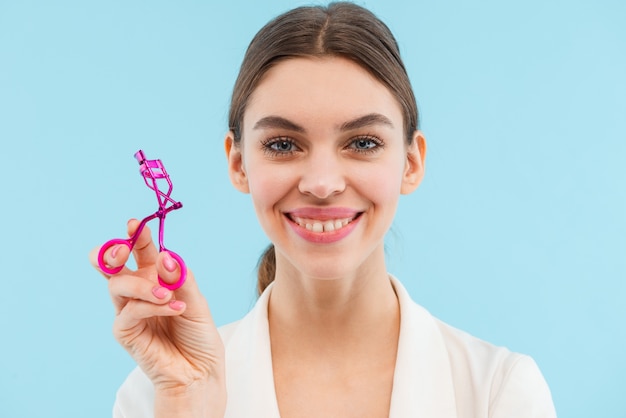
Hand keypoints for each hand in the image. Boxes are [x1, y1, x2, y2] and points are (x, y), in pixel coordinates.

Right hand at [90, 219, 225, 415]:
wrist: (200, 370)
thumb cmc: (199, 335)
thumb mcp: (197, 300)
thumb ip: (180, 278)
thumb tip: (163, 256)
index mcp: (156, 278)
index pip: (141, 252)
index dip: (136, 236)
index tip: (133, 223)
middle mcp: (138, 292)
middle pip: (114, 265)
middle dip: (114, 252)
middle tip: (124, 249)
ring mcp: (129, 311)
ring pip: (119, 285)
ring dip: (144, 286)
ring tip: (168, 295)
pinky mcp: (125, 332)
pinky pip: (130, 311)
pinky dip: (151, 307)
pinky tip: (173, 308)